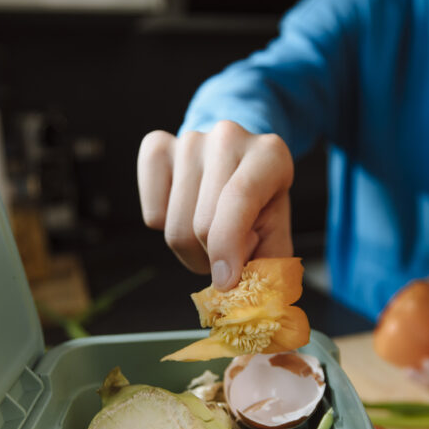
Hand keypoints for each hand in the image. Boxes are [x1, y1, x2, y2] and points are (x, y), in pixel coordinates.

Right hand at [137, 120, 294, 289]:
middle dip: (212, 257)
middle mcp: (228, 137)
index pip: (238, 199)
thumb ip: (269, 262)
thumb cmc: (260, 202)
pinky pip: (152, 212)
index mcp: (269, 154)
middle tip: (226, 256)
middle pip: (201, 223)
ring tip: (209, 237)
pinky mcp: (155, 145)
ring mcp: (189, 139)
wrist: (237, 162)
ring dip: (190, 250)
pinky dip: (165, 228)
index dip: (228, 248)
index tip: (225, 282)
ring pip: (174, 225)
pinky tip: (185, 214)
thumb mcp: (277, 229)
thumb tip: (244, 291)